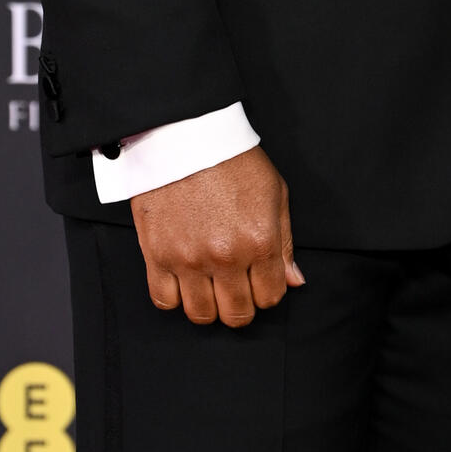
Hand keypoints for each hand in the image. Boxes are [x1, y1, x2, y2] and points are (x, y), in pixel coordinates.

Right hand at [131, 146, 302, 326]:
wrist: (187, 136)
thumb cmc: (233, 160)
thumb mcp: (275, 193)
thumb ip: (285, 242)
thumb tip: (294, 281)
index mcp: (260, 241)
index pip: (270, 297)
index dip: (268, 292)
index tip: (261, 281)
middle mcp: (225, 257)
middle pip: (237, 314)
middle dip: (242, 307)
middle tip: (237, 289)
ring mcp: (189, 259)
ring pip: (201, 315)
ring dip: (209, 306)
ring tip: (211, 285)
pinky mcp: (157, 255)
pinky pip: (164, 301)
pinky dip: (175, 298)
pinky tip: (184, 280)